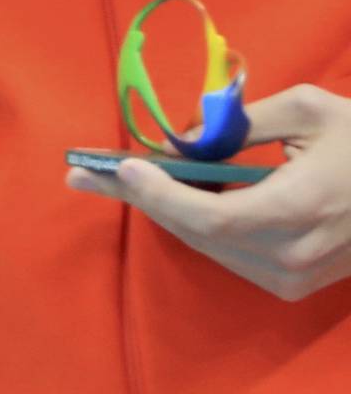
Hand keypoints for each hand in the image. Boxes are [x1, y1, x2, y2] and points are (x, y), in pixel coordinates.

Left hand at [66, 85, 350, 299]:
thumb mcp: (309, 110)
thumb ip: (242, 122)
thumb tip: (186, 130)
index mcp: (302, 210)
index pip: (212, 217)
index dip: (161, 196)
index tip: (123, 167)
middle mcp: (296, 255)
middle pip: (199, 235)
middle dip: (140, 201)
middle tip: (83, 175)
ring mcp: (297, 277)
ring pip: (208, 247)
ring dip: (160, 213)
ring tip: (112, 181)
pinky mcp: (296, 283)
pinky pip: (228, 254)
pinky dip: (194, 225)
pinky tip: (165, 197)